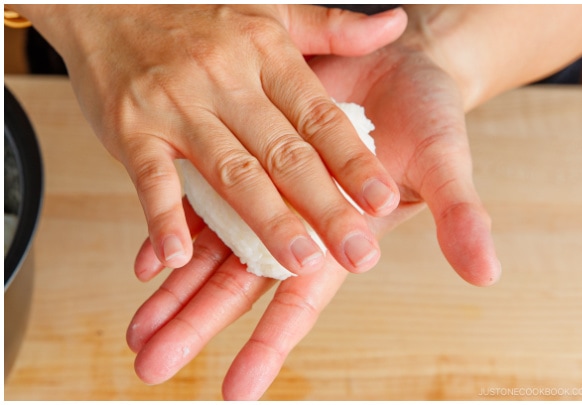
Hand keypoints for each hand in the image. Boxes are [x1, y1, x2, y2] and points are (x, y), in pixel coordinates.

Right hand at [17, 5, 407, 274]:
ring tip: (301, 263)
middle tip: (360, 252)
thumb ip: (335, 29)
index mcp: (267, 54)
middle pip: (285, 154)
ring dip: (267, 221)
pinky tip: (180, 257)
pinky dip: (163, 218)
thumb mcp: (272, 11)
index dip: (355, 161)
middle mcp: (226, 79)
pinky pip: (151, 177)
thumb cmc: (197, 13)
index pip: (321, 117)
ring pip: (230, 171)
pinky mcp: (130, 127)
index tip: (385, 201)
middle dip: (326, 207)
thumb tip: (398, 24)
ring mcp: (177, 105)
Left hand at [126, 25, 505, 398]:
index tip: (237, 388)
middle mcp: (300, 223)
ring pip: (211, 252)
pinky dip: (171, 231)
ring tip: (137, 335)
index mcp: (344, 236)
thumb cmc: (430, 113)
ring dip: (174, 293)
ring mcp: (269, 192)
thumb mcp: (445, 162)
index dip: (270, 342)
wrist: (400, 59)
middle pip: (240, 286)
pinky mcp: (245, 154)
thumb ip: (460, 216)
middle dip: (196, 327)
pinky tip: (143, 263)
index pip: (302, 298)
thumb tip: (486, 272)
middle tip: (152, 366)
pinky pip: (199, 200)